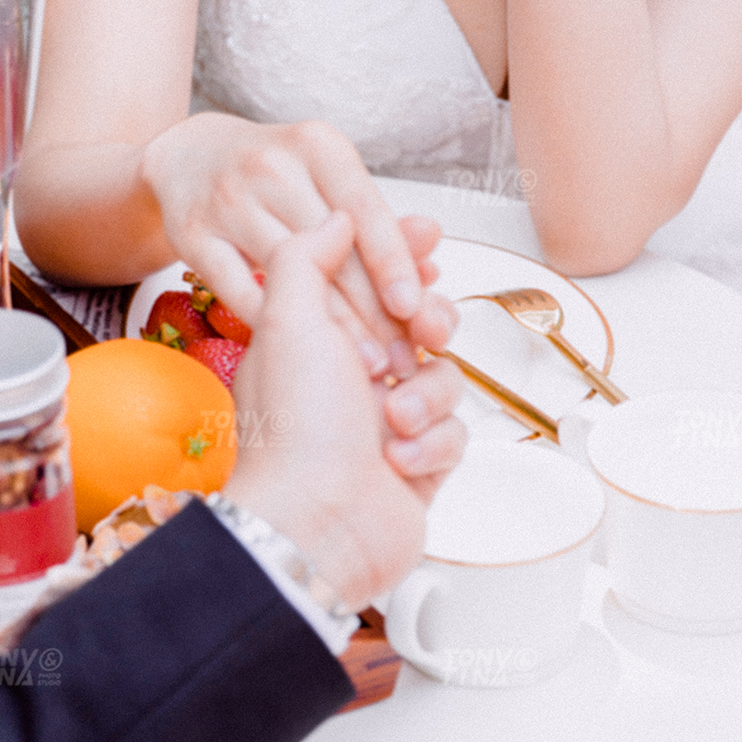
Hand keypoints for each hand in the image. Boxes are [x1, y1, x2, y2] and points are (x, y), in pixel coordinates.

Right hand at [140, 110, 455, 371]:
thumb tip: (434, 260)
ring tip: (367, 367)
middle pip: (329, 250)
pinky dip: (276, 323)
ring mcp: (226, 200)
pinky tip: (305, 352)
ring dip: (332, 328)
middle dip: (371, 311)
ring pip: (288, 275)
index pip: (364, 209)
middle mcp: (270, 166)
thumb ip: (379, 222)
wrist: (192, 158)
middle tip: (403, 358)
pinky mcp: (192, 235)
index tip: (414, 309)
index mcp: (317, 145)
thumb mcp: (329, 179)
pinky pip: (240, 292)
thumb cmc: (279, 177)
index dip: (392, 262)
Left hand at [223, 211, 465, 608]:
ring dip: (426, 396)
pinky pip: (452, 435)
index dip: (400, 257)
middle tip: (426, 329)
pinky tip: (400, 461)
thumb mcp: (289, 320)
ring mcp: (384, 424)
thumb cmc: (295, 428)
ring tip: (394, 419)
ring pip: (442, 380)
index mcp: (313, 341)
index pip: (365, 281)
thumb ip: (306, 257)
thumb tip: (334, 216)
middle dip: (430, 323)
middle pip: (417, 326)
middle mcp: (348, 379)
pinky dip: (432, 446)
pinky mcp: (416, 467)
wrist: (314, 525)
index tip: (426, 239)